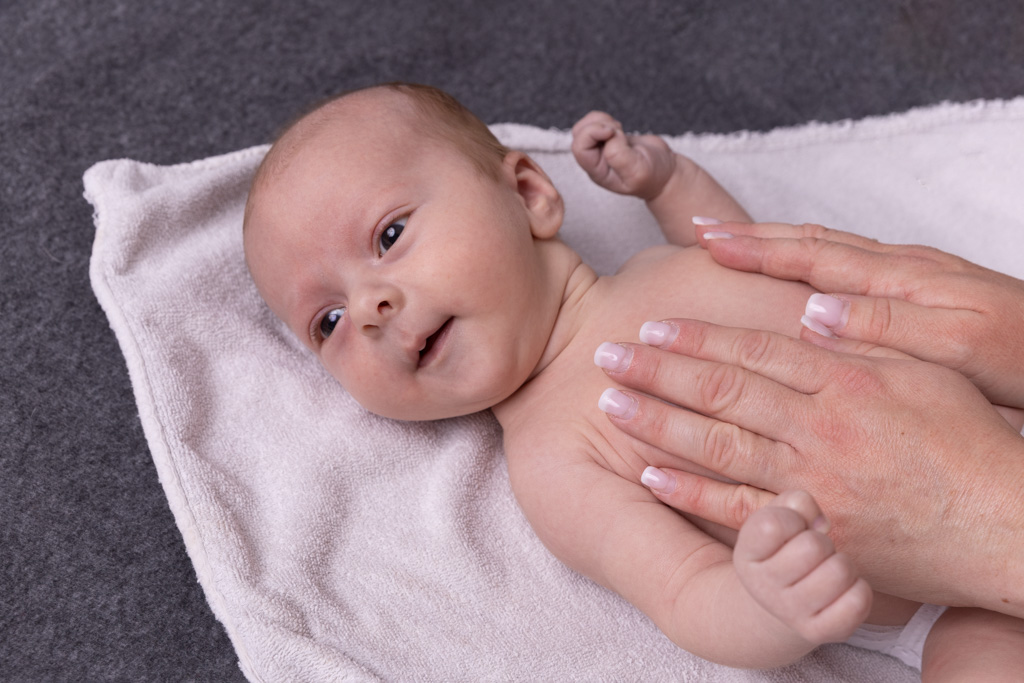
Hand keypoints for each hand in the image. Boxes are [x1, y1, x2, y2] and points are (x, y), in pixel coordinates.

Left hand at [570, 111, 674, 199]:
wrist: (666, 173)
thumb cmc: (653, 176)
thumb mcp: (638, 171)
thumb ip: (619, 157)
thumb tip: (608, 138)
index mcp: (597, 171)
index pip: (580, 148)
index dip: (592, 133)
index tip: (613, 132)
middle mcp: (595, 160)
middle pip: (579, 134)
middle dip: (598, 124)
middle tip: (618, 131)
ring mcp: (600, 149)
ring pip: (585, 126)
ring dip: (601, 120)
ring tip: (620, 130)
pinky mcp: (607, 139)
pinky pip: (596, 123)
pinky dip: (606, 119)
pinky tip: (619, 130)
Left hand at [596, 318, 1023, 615]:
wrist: (1003, 524)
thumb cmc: (967, 442)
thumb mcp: (924, 371)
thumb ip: (862, 340)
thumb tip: (805, 310)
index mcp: (847, 378)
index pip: (753, 348)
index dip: (697, 335)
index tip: (652, 324)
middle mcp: (822, 425)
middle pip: (723, 389)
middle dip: (658, 368)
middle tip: (607, 354)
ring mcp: (813, 479)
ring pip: (720, 442)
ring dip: (659, 420)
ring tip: (611, 401)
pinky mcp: (812, 528)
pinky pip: (740, 509)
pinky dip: (692, 491)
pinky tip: (649, 473)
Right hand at [696, 220, 1023, 409]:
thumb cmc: (1022, 359)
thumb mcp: (958, 347)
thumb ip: (885, 325)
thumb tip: (812, 312)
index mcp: (901, 280)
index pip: (812, 257)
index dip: (755, 251)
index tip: (707, 243)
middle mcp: (900, 270)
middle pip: (811, 243)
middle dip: (752, 238)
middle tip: (700, 232)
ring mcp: (911, 277)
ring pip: (828, 249)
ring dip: (774, 244)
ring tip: (730, 241)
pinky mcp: (922, 291)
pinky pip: (849, 265)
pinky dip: (808, 260)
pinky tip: (795, 271)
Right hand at [734, 491, 871, 644]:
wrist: (777, 604)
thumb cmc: (783, 549)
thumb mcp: (777, 518)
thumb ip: (796, 502)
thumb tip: (822, 524)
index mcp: (746, 553)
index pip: (774, 524)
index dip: (793, 518)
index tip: (793, 528)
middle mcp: (762, 586)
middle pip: (813, 546)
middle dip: (822, 542)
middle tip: (815, 552)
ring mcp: (789, 612)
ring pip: (839, 572)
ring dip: (842, 564)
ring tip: (829, 569)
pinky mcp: (818, 632)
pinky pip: (857, 602)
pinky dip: (859, 589)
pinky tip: (843, 589)